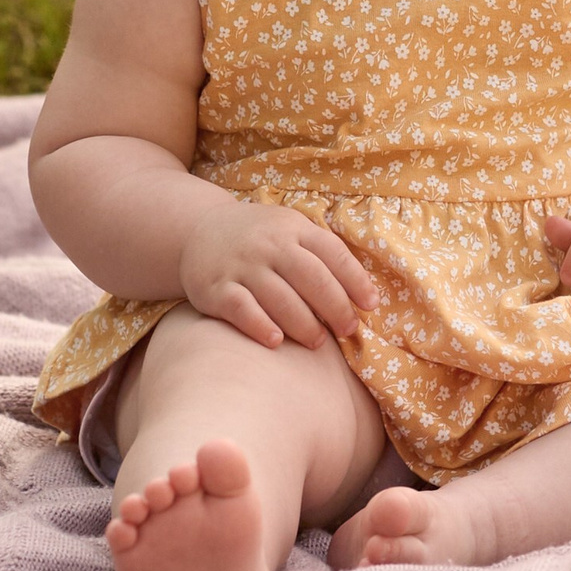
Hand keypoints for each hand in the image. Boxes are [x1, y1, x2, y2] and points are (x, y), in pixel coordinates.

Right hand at [179, 196, 374, 350]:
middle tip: (348, 329)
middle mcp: (269, 245)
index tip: (371, 305)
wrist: (199, 230)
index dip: (355, 280)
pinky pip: (241, 309)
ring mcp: (241, 265)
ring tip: (317, 342)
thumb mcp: (291, 230)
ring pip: (280, 297)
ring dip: (304, 323)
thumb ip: (322, 254)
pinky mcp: (216, 288)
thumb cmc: (260, 238)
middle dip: (335, 306)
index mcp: (294, 229)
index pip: (333, 253)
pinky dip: (260, 326)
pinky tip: (276, 341)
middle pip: (311, 277)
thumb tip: (363, 293)